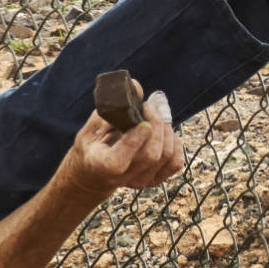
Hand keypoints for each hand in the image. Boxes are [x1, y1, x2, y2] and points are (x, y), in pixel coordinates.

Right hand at [63, 91, 182, 199]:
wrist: (96, 172)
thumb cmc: (93, 145)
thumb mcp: (93, 125)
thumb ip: (112, 108)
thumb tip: (136, 85)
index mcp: (102, 165)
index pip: (119, 161)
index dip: (134, 139)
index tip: (142, 118)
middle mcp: (123, 178)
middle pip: (151, 155)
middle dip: (156, 124)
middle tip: (149, 105)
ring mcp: (141, 181)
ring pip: (166, 156)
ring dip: (166, 129)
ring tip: (155, 113)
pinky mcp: (155, 180)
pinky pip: (176, 162)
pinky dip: (175, 142)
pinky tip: (163, 130)